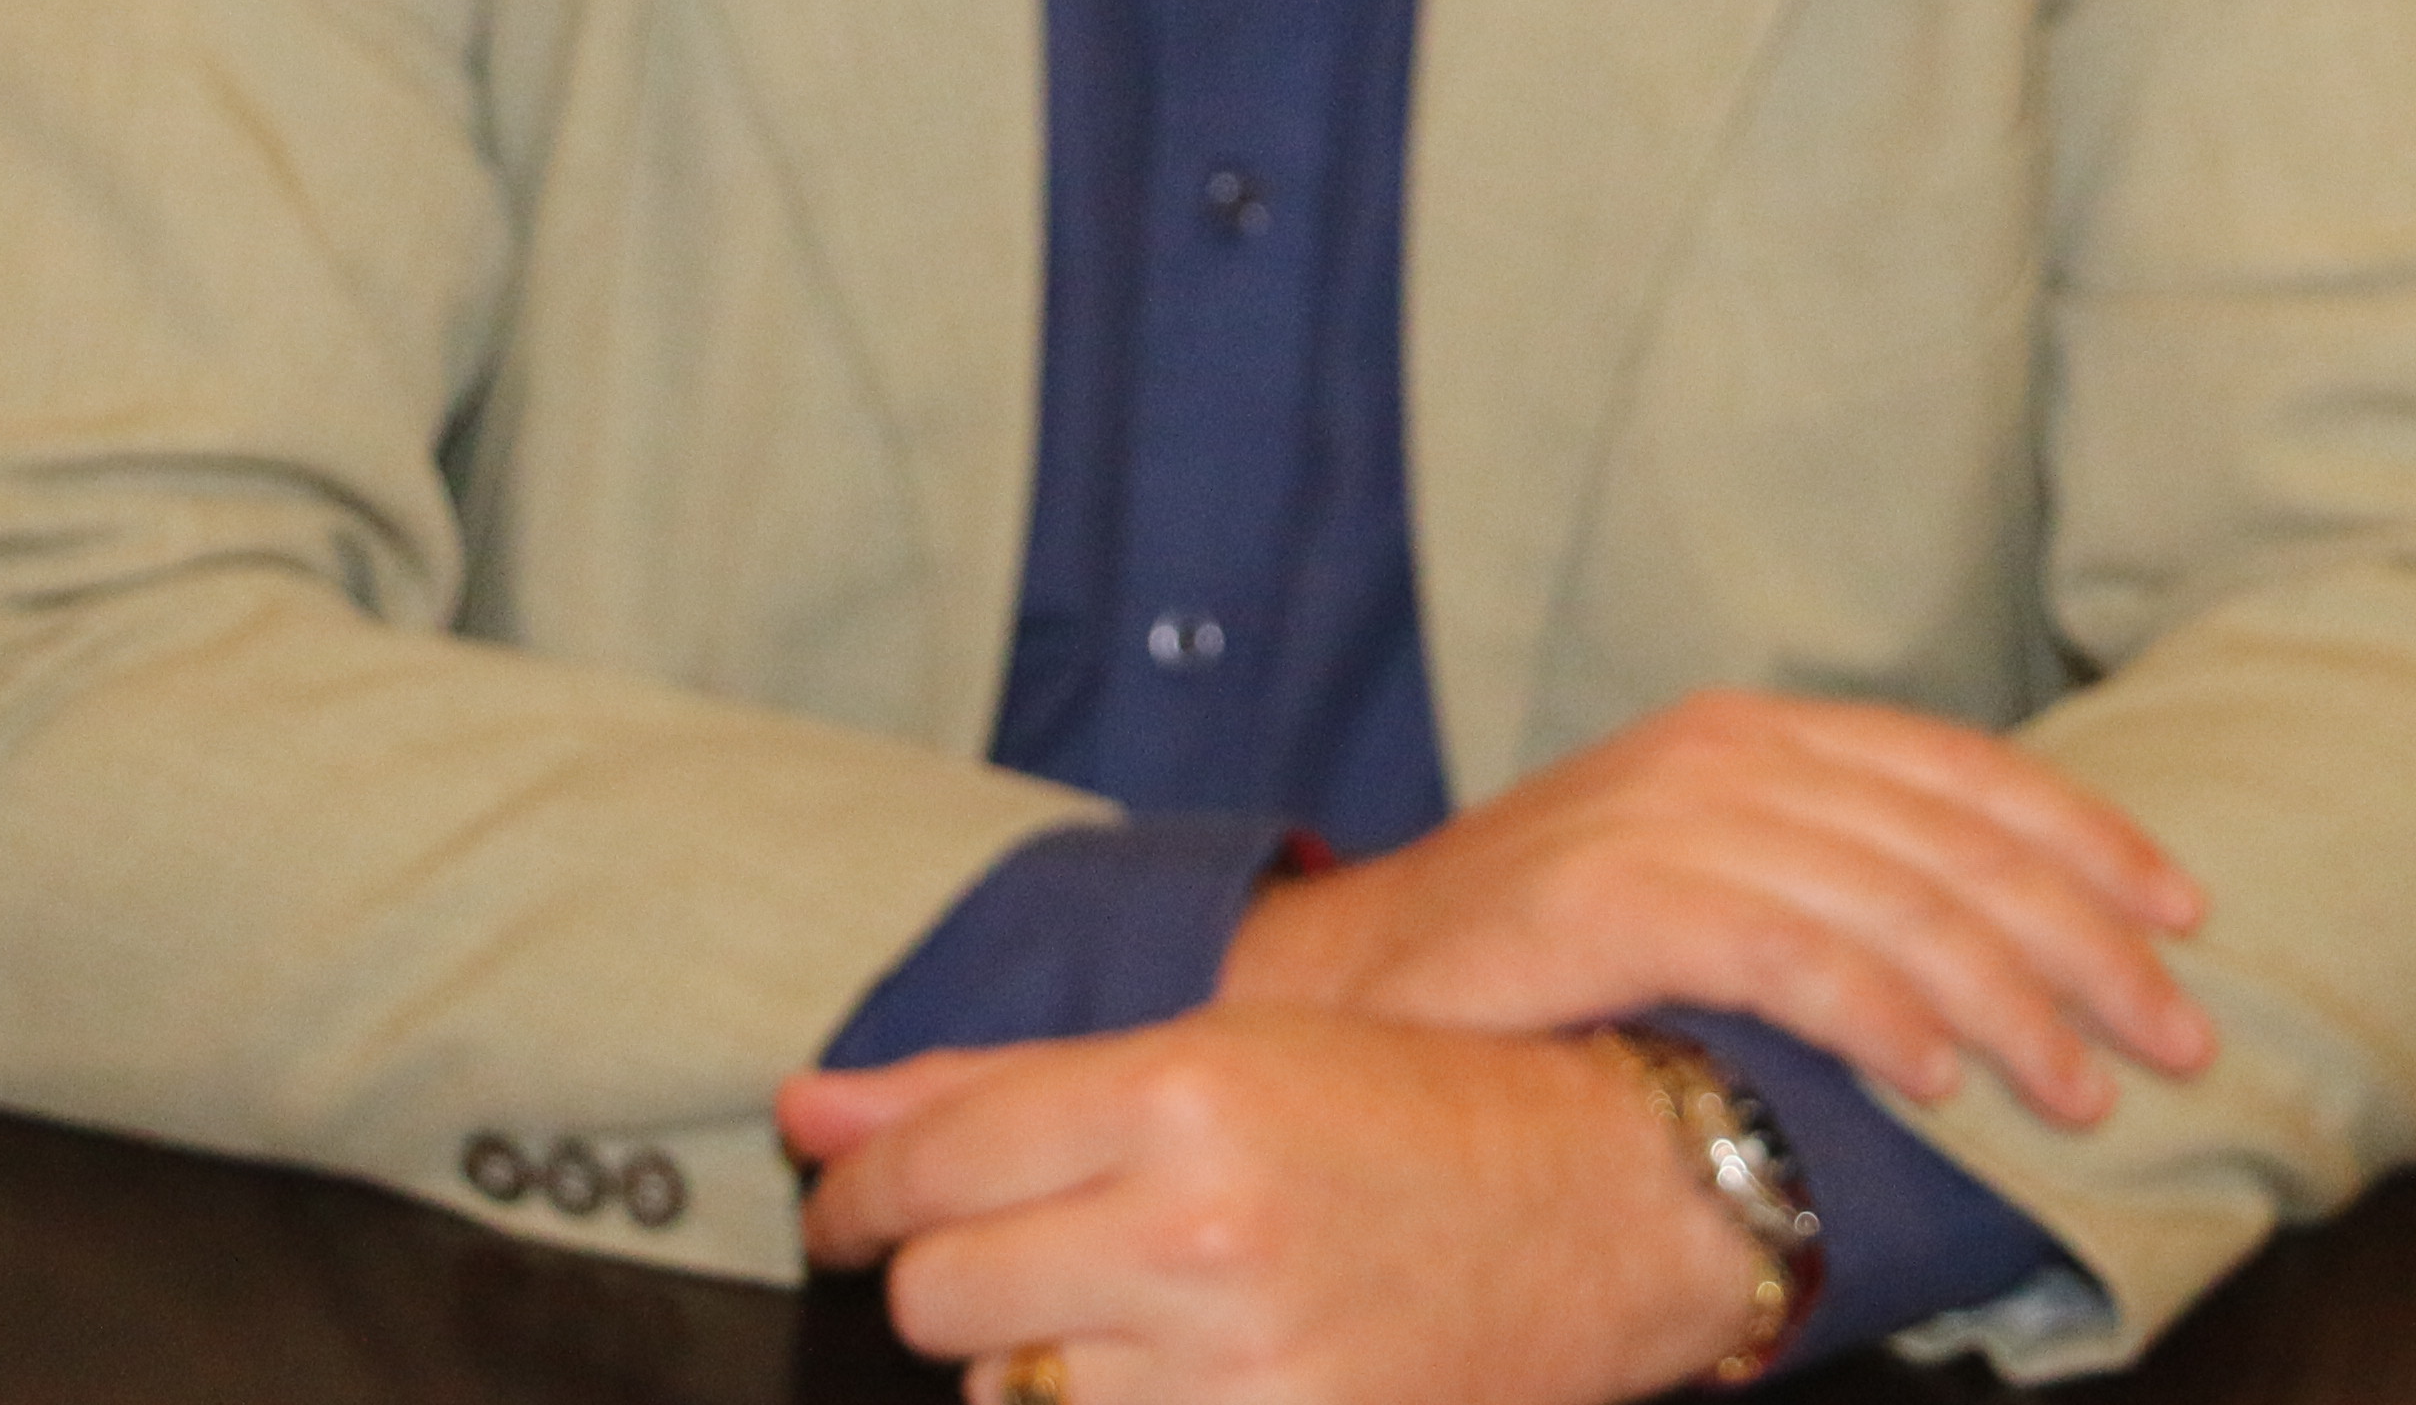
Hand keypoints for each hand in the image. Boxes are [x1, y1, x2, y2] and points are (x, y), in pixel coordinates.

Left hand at [782, 1009, 1760, 1404]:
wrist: (1604, 1204)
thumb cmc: (1410, 1109)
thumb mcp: (1214, 1047)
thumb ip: (996, 1087)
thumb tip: (811, 1110)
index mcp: (1181, 1094)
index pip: (926, 1163)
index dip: (861, 1191)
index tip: (853, 1206)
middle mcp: (1199, 1233)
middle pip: (942, 1297)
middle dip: (958, 1277)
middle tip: (1029, 1252)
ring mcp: (1241, 1370)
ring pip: (1007, 1400)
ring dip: (1036, 1368)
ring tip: (1133, 1317)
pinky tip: (1169, 1379)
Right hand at [1215, 689, 2208, 1124]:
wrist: (1336, 990)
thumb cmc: (1532, 965)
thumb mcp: (1690, 881)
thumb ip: (1818, 882)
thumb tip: (1986, 953)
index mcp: (1752, 734)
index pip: (1962, 769)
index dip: (2088, 837)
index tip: (2185, 914)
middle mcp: (1722, 754)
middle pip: (1957, 841)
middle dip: (2088, 941)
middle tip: (2180, 1035)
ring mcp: (1666, 817)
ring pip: (1899, 902)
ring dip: (2015, 1004)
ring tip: (2086, 1091)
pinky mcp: (1614, 895)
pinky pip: (1793, 951)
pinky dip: (1885, 1017)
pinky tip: (1946, 1082)